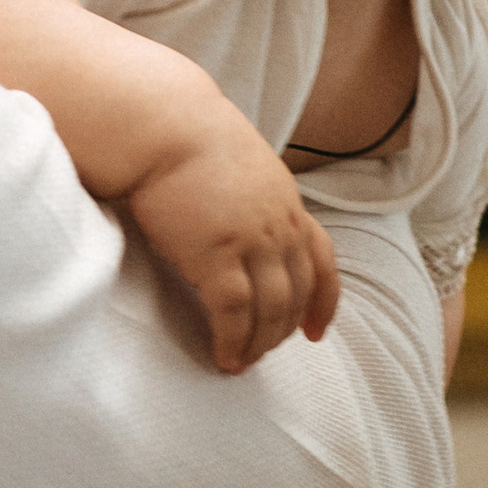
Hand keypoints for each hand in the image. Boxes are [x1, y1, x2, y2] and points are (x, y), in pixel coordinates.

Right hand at [126, 103, 341, 375]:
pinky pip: (234, 313)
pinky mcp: (217, 255)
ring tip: (241, 363)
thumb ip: (252, 197)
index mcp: (286, 203)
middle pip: (296, 292)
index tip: (316, 331)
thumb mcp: (241, 165)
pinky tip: (223, 358)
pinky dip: (233, 341)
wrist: (164, 123)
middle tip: (262, 352)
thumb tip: (238, 218)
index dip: (323, 301)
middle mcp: (279, 225)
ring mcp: (252, 241)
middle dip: (282, 330)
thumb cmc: (187, 138)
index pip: (322, 259)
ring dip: (259, 343)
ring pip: (271, 309)